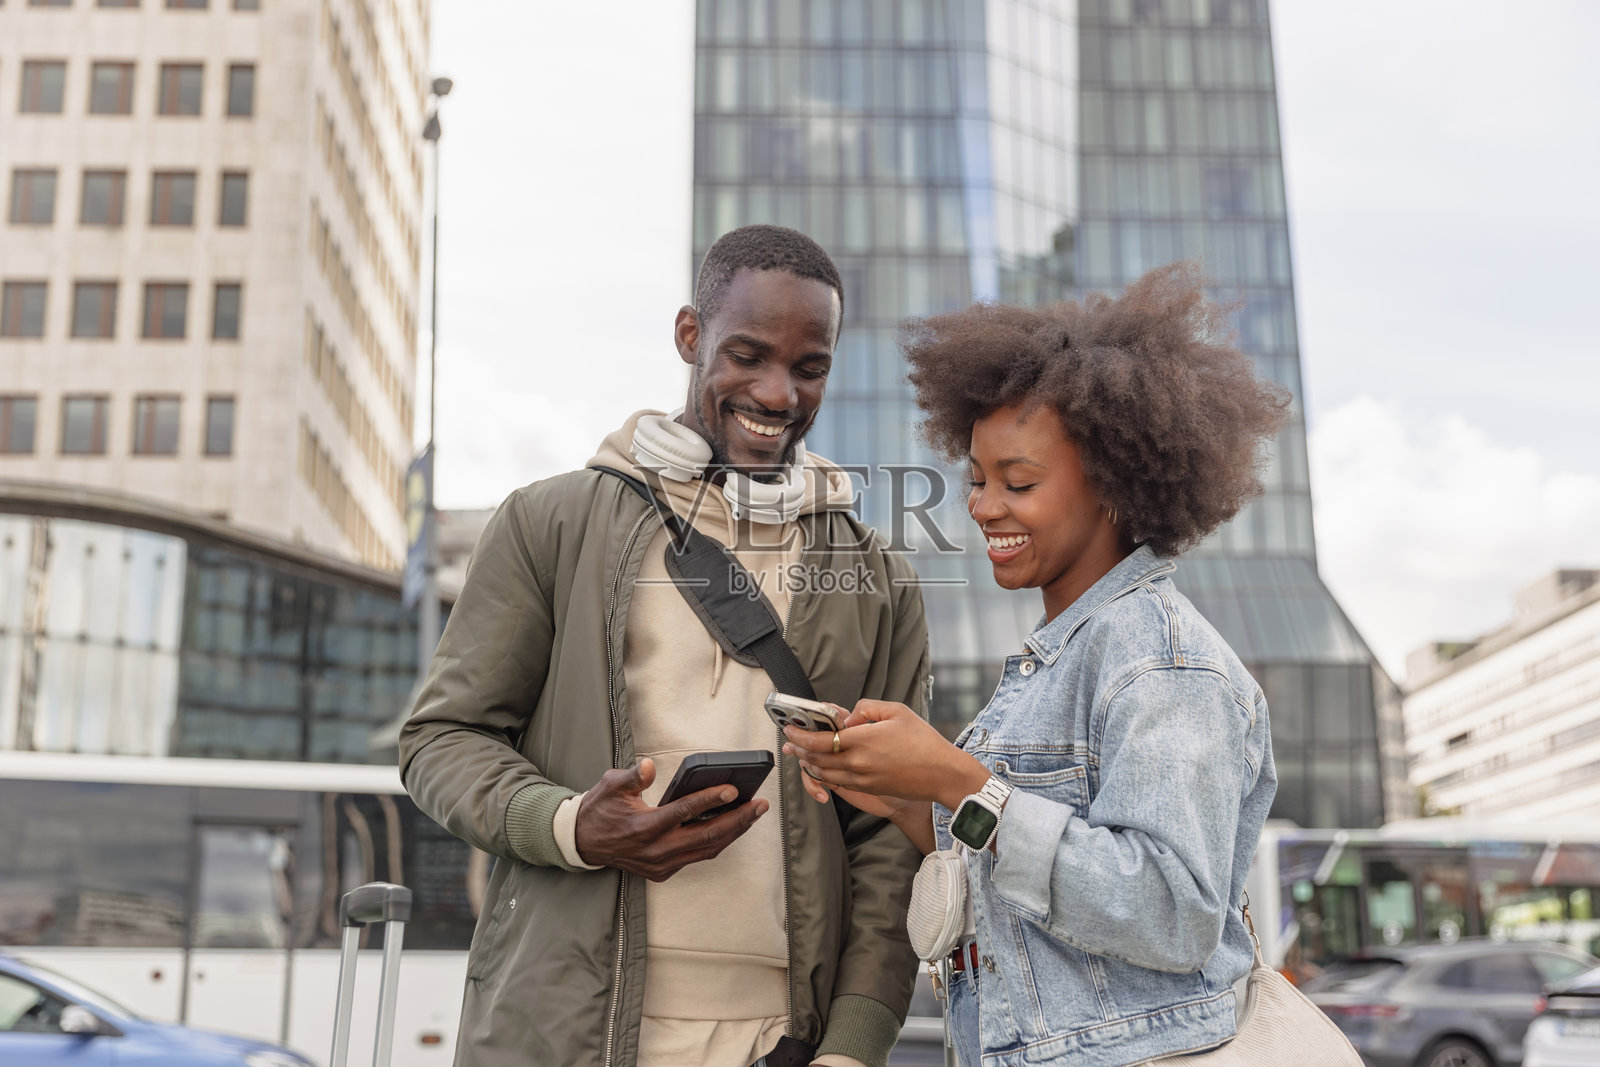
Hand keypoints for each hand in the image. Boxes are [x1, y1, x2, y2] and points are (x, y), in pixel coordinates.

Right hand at [573, 758, 767, 881]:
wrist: (583, 843)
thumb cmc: (600, 810)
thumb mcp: (611, 786)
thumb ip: (633, 776)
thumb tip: (650, 766)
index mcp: (643, 827)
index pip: (684, 812)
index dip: (710, 799)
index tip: (733, 789)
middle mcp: (655, 850)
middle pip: (706, 837)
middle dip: (737, 821)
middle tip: (760, 805)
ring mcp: (661, 864)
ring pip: (707, 850)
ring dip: (733, 833)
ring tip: (753, 814)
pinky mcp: (663, 871)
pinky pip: (697, 857)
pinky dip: (717, 842)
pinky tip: (731, 827)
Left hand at [782, 699, 989, 812]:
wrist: (942, 774)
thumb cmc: (924, 741)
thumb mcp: (897, 712)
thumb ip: (867, 708)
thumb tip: (848, 717)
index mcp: (861, 741)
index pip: (819, 740)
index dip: (799, 735)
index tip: (790, 728)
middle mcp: (856, 763)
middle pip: (816, 759)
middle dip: (799, 750)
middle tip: (790, 741)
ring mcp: (861, 780)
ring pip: (824, 774)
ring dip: (809, 763)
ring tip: (801, 754)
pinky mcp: (868, 789)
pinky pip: (837, 782)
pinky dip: (824, 774)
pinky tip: (823, 766)